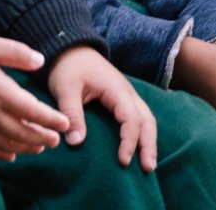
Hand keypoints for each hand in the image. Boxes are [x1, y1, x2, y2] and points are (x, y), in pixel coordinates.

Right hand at [0, 33, 68, 160]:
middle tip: (58, 141)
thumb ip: (18, 53)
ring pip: (4, 142)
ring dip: (24, 147)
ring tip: (42, 148)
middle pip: (20, 132)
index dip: (49, 119)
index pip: (30, 111)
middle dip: (41, 137)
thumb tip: (41, 61)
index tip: (65, 123)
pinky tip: (10, 156)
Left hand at [48, 45, 156, 171]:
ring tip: (149, 162)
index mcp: (116, 89)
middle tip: (148, 168)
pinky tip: (140, 145)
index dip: (129, 140)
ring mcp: (127, 94)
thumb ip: (73, 114)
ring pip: (146, 117)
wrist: (73, 49)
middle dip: (148, 143)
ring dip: (149, 139)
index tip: (123, 160)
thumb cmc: (69, 68)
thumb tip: (77, 142)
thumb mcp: (66, 89)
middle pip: (146, 119)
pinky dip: (143, 132)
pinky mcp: (122, 98)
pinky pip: (139, 116)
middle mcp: (127, 92)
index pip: (130, 118)